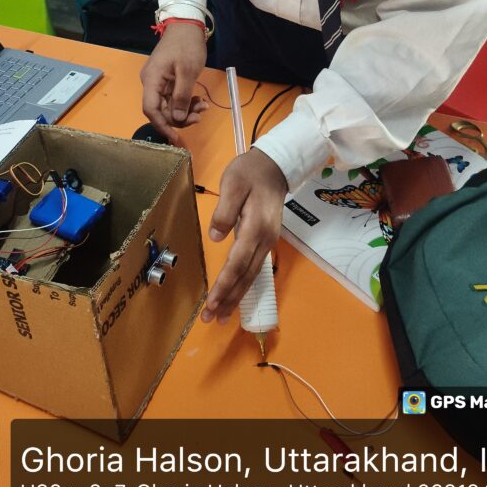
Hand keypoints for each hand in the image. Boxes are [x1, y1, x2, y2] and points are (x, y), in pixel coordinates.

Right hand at [140, 22, 208, 144]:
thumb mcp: (188, 71)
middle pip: (161, 110)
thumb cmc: (186, 45)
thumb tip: (178, 119)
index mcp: (152, 80)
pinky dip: (186, 101)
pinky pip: (173, 97)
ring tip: (203, 106)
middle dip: (180, 117)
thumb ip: (182, 96)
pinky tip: (199, 100)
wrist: (186, 25)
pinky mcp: (166, 80)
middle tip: (200, 115)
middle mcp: (151, 83)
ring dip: (186, 109)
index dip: (162, 126)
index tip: (175, 138)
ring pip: (169, 105)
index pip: (150, 110)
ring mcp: (158, 82)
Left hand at [201, 149, 287, 324]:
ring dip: (236, 297)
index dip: (224, 285)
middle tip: (211, 319)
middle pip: (245, 277)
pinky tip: (234, 295)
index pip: (237, 264)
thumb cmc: (250, 172)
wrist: (275, 166)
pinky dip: (243, 286)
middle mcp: (264, 240)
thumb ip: (224, 211)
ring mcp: (267, 242)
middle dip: (228, 300)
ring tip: (221, 316)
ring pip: (251, 276)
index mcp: (255, 228)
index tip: (211, 303)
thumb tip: (216, 237)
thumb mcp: (233, 184)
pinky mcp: (265, 241)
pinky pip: (253, 269)